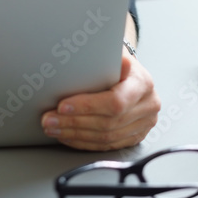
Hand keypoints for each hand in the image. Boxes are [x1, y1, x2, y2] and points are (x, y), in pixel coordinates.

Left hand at [40, 51, 160, 150]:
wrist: (132, 73)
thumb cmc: (117, 61)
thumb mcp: (112, 52)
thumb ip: (100, 55)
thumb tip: (76, 53)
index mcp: (143, 83)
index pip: (115, 101)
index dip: (87, 106)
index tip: (62, 106)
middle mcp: (148, 105)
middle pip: (108, 122)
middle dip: (73, 122)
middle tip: (49, 119)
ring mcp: (144, 124)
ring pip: (106, 137)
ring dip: (74, 134)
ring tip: (53, 127)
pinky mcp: (135, 136)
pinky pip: (107, 145)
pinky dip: (84, 142)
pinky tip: (67, 136)